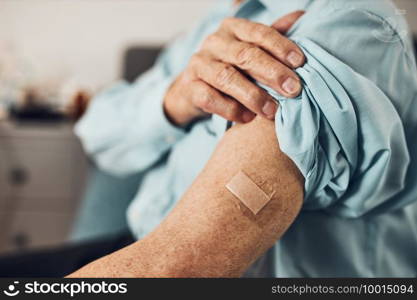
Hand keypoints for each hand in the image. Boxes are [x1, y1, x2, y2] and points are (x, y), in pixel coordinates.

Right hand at [164, 11, 304, 125]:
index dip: (281, 46)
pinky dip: (231, 109)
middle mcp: (214, 42)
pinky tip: (248, 118)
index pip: (259, 33)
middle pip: (245, 55)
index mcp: (233, 28)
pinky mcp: (190, 87)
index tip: (300, 62)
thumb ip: (272, 37)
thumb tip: (300, 16)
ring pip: (227, 77)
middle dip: (272, 73)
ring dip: (253, 96)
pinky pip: (210, 98)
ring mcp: (199, 64)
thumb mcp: (251, 49)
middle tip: (293, 90)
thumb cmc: (231, 67)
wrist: (195, 88)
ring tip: (272, 111)